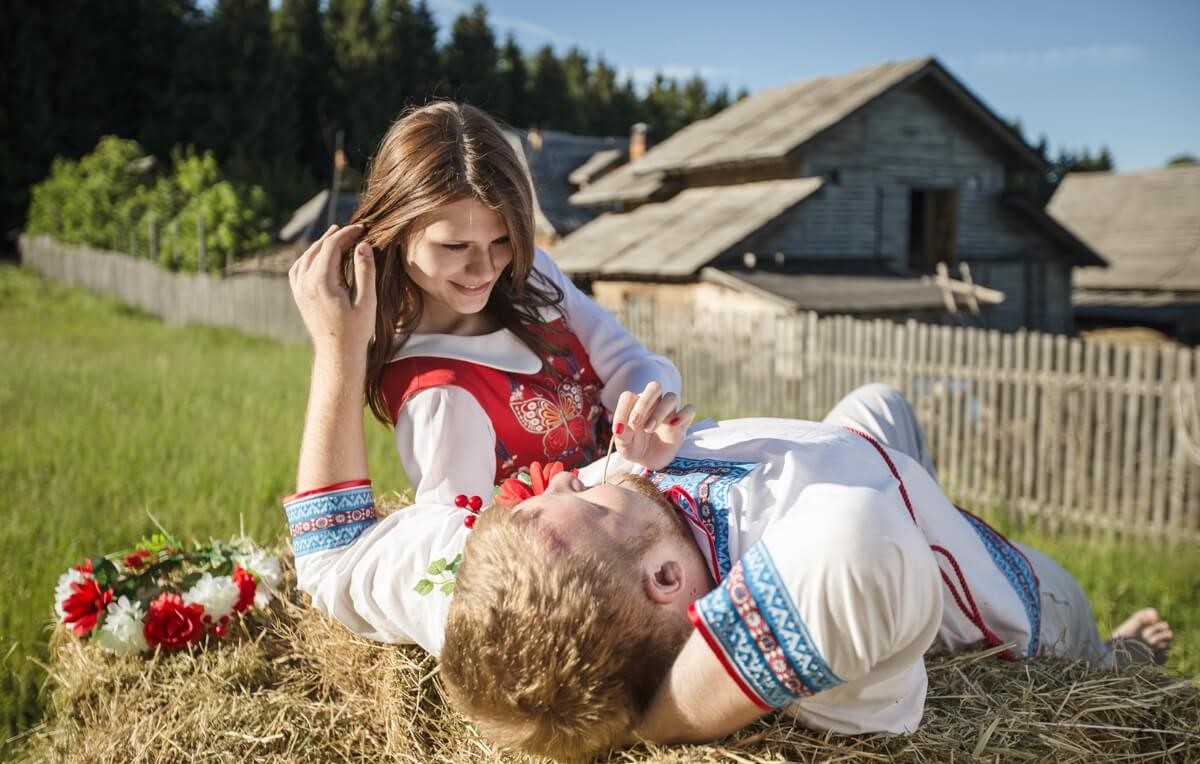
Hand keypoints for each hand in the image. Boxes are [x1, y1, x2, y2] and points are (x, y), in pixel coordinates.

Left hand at [288, 223, 375, 358]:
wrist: (338, 353)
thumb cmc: (356, 330)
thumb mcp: (366, 301)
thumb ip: (365, 271)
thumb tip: (363, 245)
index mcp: (322, 282)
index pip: (331, 246)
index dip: (347, 234)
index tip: (362, 228)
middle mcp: (306, 283)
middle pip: (317, 249)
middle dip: (335, 236)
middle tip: (353, 230)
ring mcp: (299, 290)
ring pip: (306, 257)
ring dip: (321, 244)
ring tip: (335, 236)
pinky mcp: (299, 296)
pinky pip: (298, 269)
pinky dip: (309, 257)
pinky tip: (319, 256)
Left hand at [612, 381, 695, 469]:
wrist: (650, 461)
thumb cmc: (634, 448)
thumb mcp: (624, 445)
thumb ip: (621, 435)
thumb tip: (619, 428)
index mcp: (635, 405)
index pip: (629, 396)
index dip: (623, 409)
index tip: (621, 428)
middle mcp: (653, 403)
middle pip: (654, 387)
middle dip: (644, 402)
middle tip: (635, 422)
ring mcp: (669, 412)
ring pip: (671, 397)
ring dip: (659, 412)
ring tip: (649, 429)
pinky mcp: (682, 422)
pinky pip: (690, 409)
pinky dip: (683, 414)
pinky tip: (672, 425)